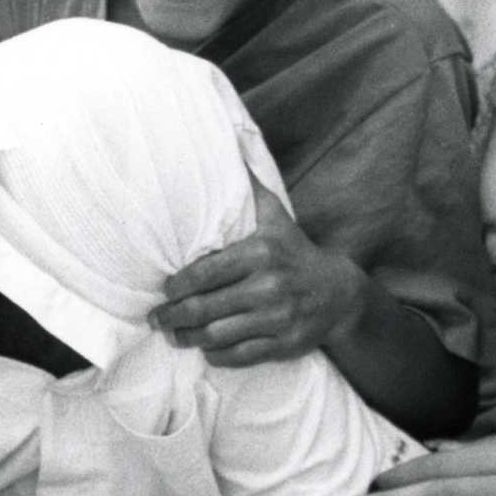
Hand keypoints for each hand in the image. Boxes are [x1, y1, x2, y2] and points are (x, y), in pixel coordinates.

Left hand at [151, 176, 368, 368]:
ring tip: (173, 335)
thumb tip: (231, 139)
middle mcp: (269, 287)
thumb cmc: (295, 253)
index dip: (177, 286)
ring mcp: (278, 319)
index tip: (164, 290)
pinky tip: (204, 349)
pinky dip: (215, 355)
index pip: (205, 274)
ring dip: (187, 339)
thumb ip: (250, 187)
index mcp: (261, 254)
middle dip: (173, 317)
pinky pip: (238, 356)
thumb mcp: (276, 216)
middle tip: (156, 318)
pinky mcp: (284, 345)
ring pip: (217, 336)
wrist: (339, 295)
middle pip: (205, 309)